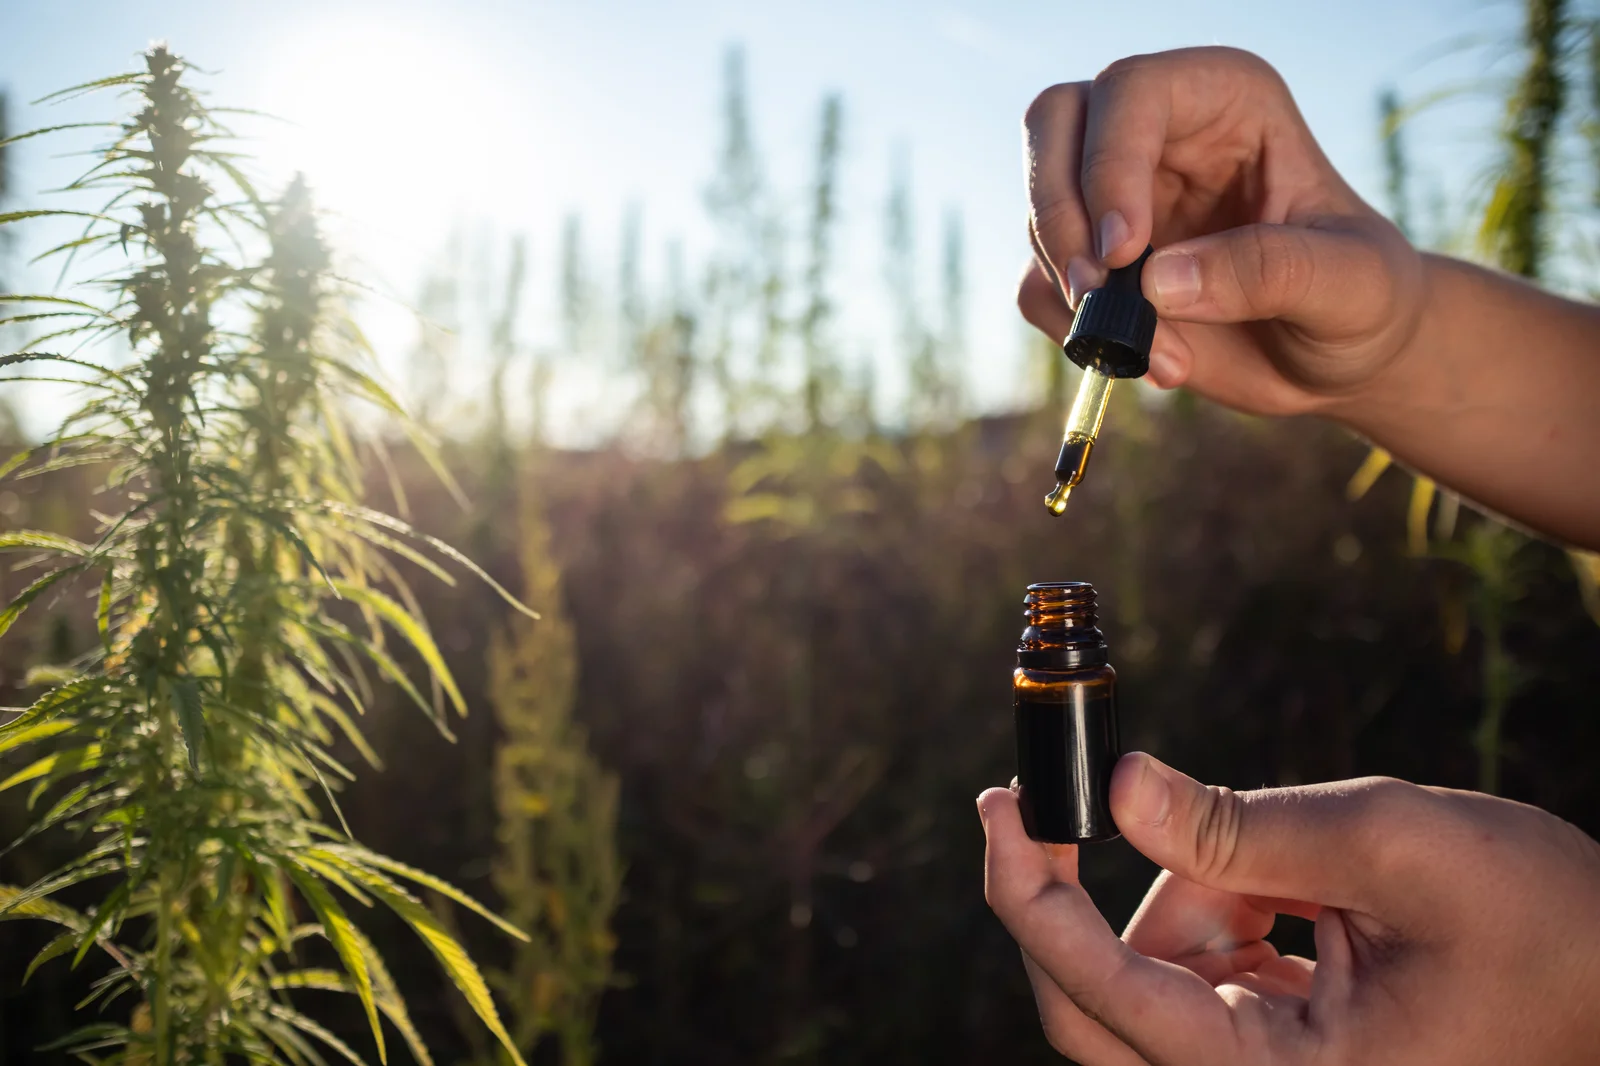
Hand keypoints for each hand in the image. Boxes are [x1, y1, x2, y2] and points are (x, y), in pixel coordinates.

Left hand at [978, 753, 1599, 1064]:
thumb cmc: (1543, 922)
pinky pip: (1207, 972)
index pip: (1102, 993)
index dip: (1030, 896)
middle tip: (1041, 801)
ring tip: (1292, 864)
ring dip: (1189, 897)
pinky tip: (1293, 888)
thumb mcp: (1389, 847)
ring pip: (1155, 975)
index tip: (1000, 809)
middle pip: (1097, 1007)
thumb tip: (1118, 788)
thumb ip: (1238, 826)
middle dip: (1070, 899)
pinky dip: (1224, 910)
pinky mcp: (1283, 1043)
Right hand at [1018, 47, 1425, 417]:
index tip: (1124, 248)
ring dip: (1077, 293)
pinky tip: (1148, 362)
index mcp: (1224, 101)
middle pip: (1053, 123)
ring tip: (1161, 353)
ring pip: (1037, 211)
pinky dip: (1075, 333)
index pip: (1132, 91)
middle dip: (1059, 213)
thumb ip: (1268, 269)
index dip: (1110, 161)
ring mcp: (1114, 200)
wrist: (1339, 359)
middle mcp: (1157, 136)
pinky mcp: (1091, 267)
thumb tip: (1159, 281)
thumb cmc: (1362, 300)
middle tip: (1096, 292)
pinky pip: (1038, 287)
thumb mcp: (1350, 283)